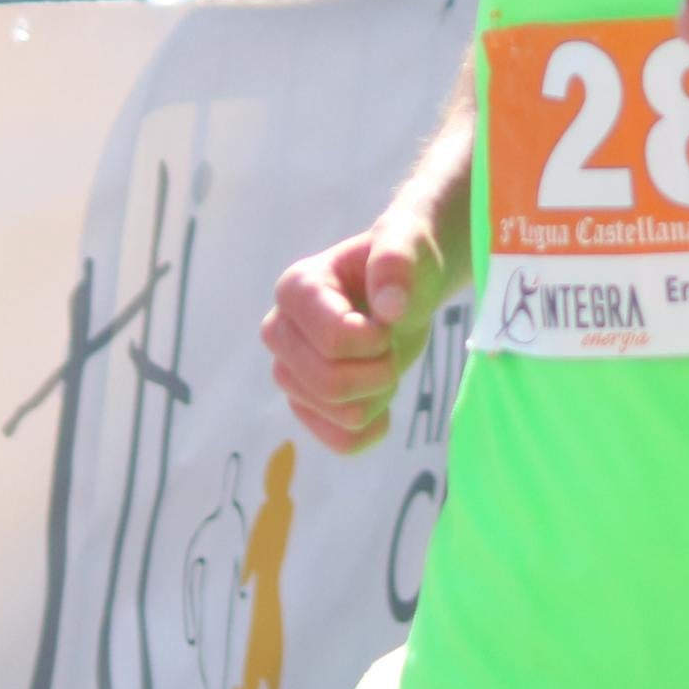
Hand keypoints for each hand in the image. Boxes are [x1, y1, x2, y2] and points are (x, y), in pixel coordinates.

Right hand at [263, 214, 450, 454]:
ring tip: (383, 360)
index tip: (389, 317)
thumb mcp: (408, 246)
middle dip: (379, 370)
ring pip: (341, 416)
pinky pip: (341, 442)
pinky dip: (373, 427)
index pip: (333, 341)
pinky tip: (381, 394)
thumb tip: (390, 307)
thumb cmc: (401, 263)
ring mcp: (289, 373)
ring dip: (380, 393)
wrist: (403, 288)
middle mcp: (279, 332)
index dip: (375, 340)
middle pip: (330, 385)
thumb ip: (397, 262)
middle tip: (390, 343)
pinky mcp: (306, 405)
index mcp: (296, 289)